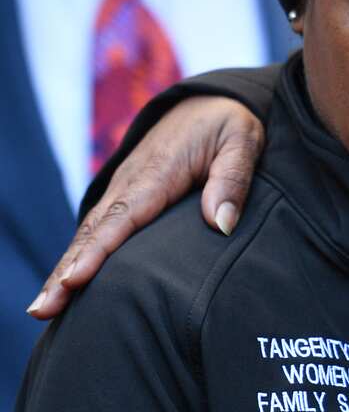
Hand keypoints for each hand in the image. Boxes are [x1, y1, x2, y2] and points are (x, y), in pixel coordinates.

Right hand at [28, 96, 265, 318]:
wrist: (210, 101)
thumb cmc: (228, 124)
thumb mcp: (242, 142)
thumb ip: (233, 179)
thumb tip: (222, 224)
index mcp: (157, 172)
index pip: (122, 216)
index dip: (98, 251)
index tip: (75, 280)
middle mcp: (132, 182)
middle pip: (94, 231)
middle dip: (67, 270)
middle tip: (42, 310)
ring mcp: (125, 188)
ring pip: (90, 232)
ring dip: (65, 269)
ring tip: (43, 309)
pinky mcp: (127, 194)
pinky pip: (100, 228)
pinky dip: (79, 255)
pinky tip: (66, 286)